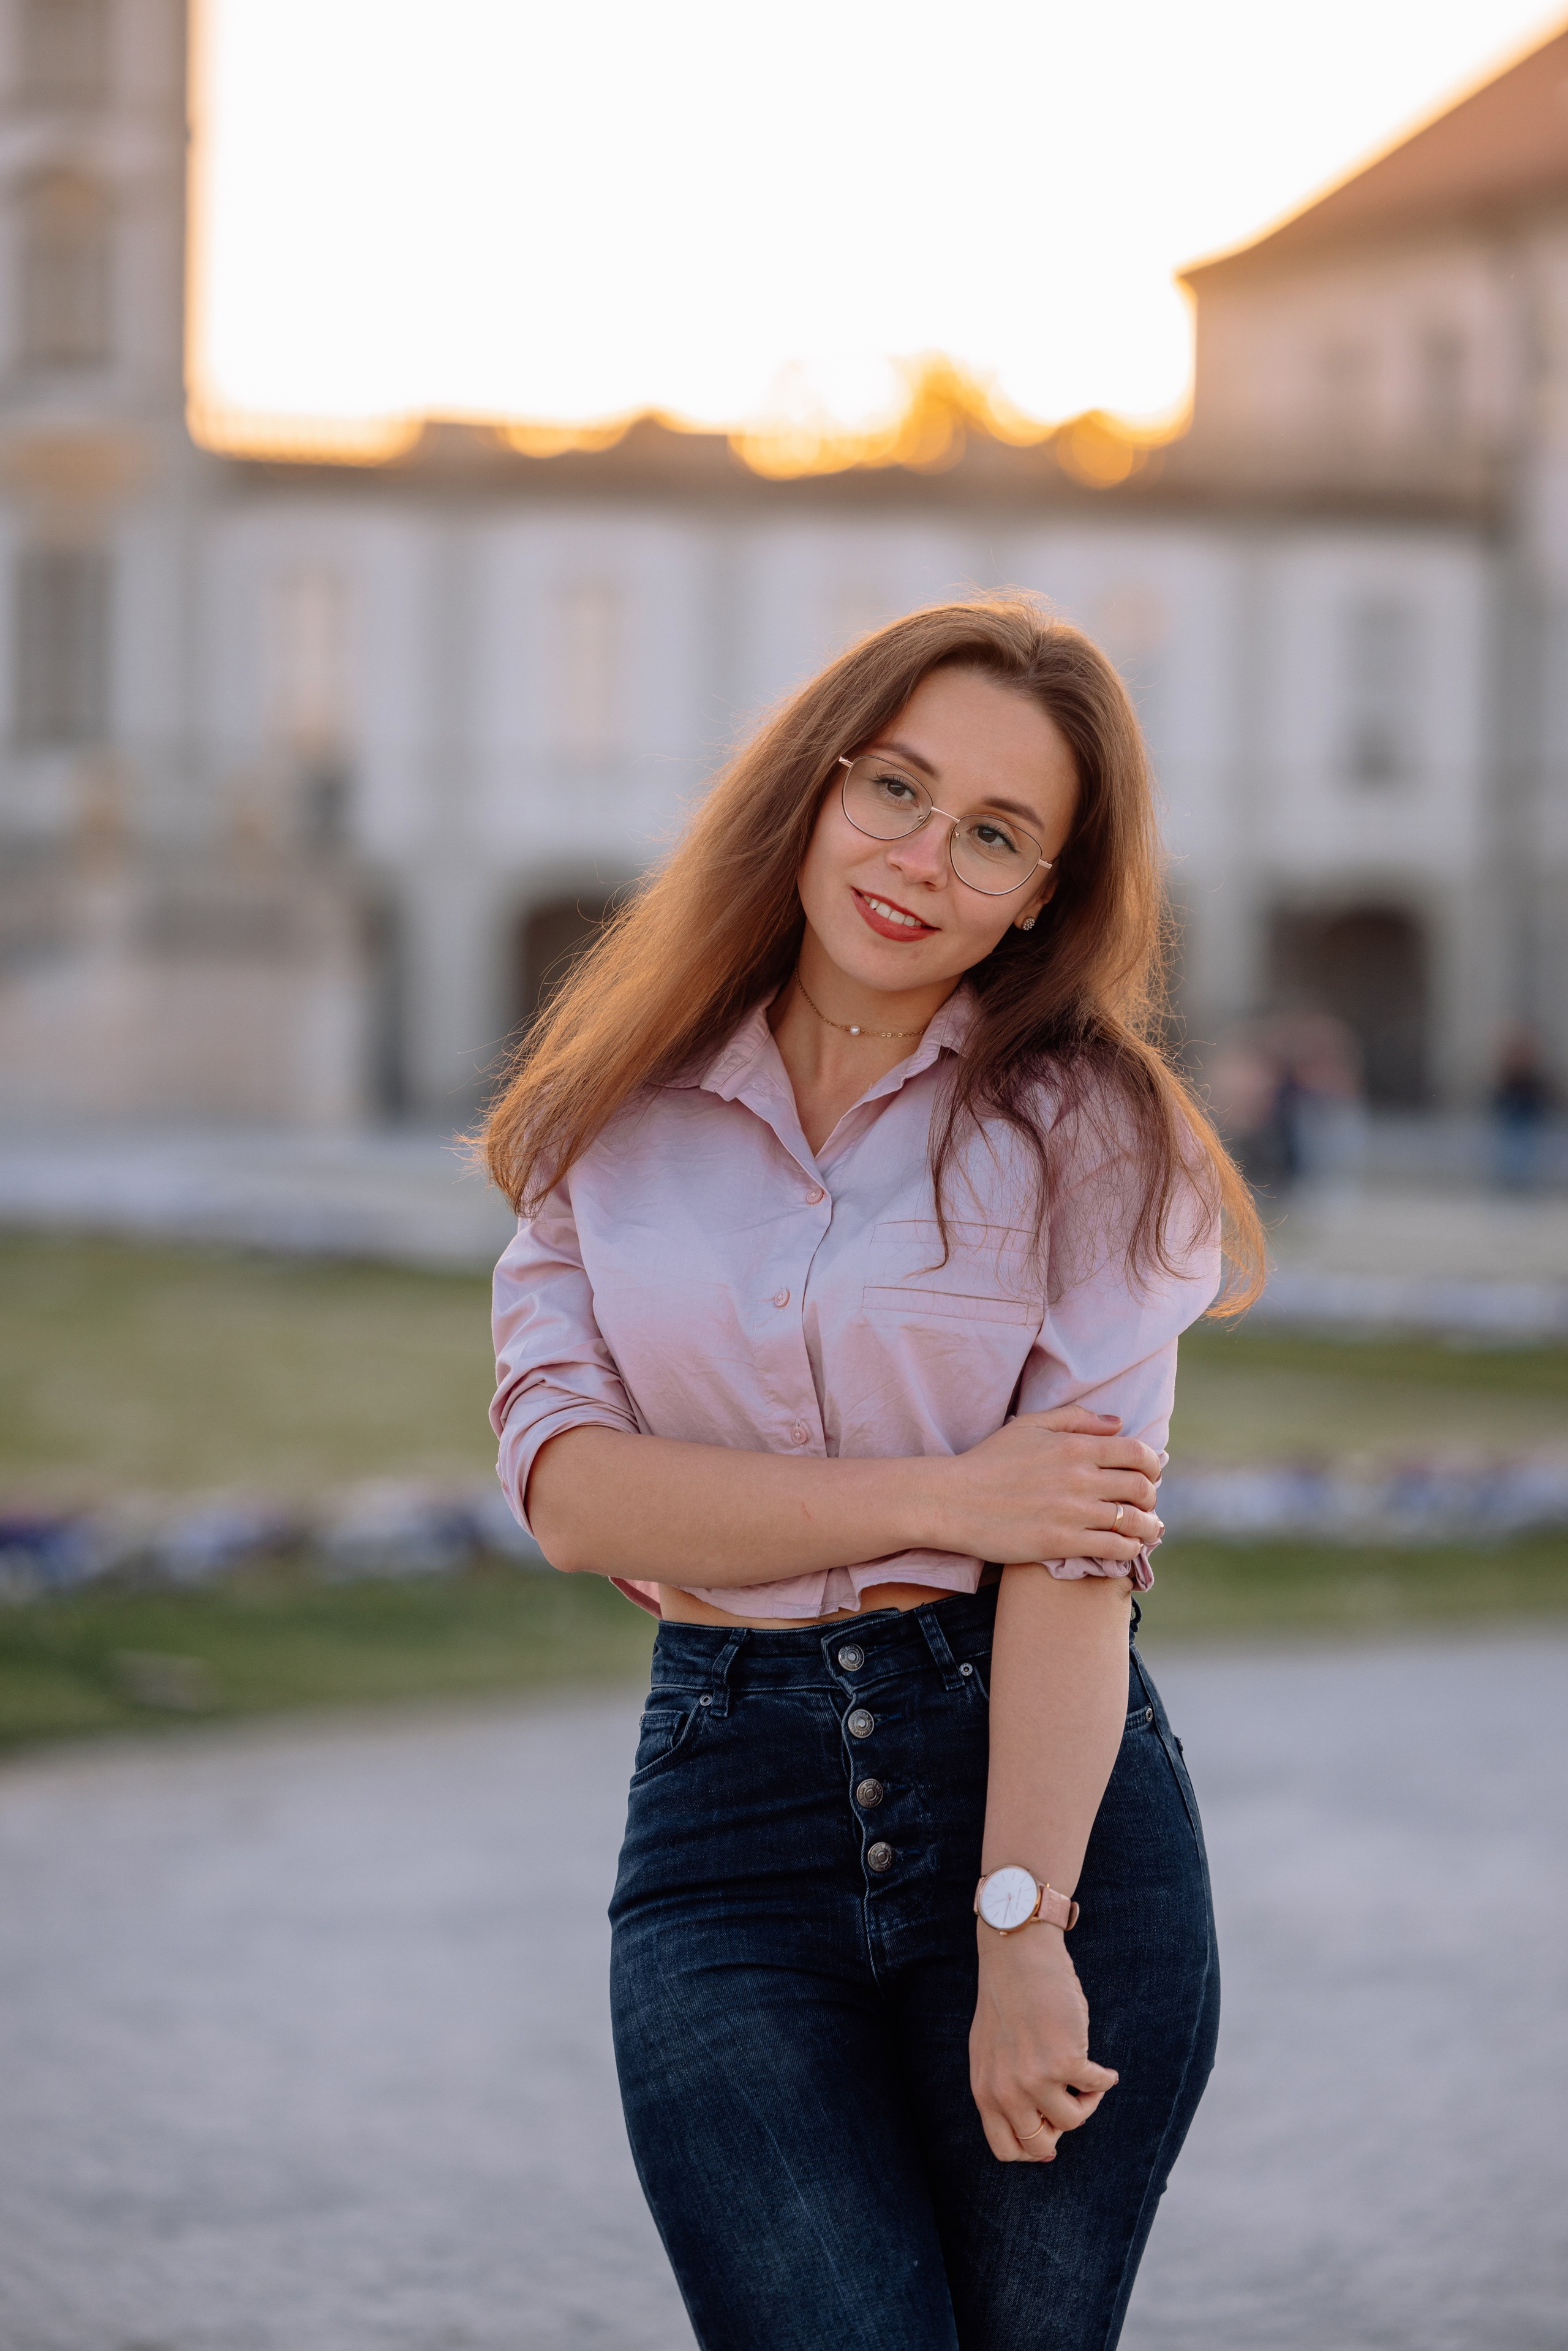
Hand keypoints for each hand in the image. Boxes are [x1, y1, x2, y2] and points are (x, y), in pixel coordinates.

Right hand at [941, 1407, 1161, 1564]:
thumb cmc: (988, 1461)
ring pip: (1133, 1520)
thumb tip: (1117, 1423)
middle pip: (1141, 1487)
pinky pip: (1113, 1548)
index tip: (1149, 1474)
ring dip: (1149, 1526)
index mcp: (1074, 1446)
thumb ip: (1075, 1418)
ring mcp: (1071, 1512)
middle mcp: (1078, 1477)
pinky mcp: (1061, 1543)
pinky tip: (1126, 1548)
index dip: (1152, 1464)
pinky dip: (1129, 1549)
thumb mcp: (1029, 1425)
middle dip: (1151, 1496)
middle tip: (1147, 1504)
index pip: (1136, 1452)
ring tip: (1148, 1529)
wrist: (952, 1500)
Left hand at [970, 1921, 1117, 2161]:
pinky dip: (1105, 2079)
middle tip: (1070, 2102)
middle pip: (1040, 2145)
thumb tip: (1042, 2146)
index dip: (1033, 2148)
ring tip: (1088, 2079)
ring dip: (1087, 2103)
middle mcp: (1006, 2091)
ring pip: (1072, 2121)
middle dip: (1060, 2128)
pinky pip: (1096, 2087)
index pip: (1005, 2149)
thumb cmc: (1006, 2000)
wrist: (1017, 1956)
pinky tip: (1105, 2070)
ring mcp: (1035, 2079)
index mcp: (985, 2091)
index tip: (1051, 2135)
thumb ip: (1005, 2093)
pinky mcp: (1065, 2061)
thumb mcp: (991, 2053)